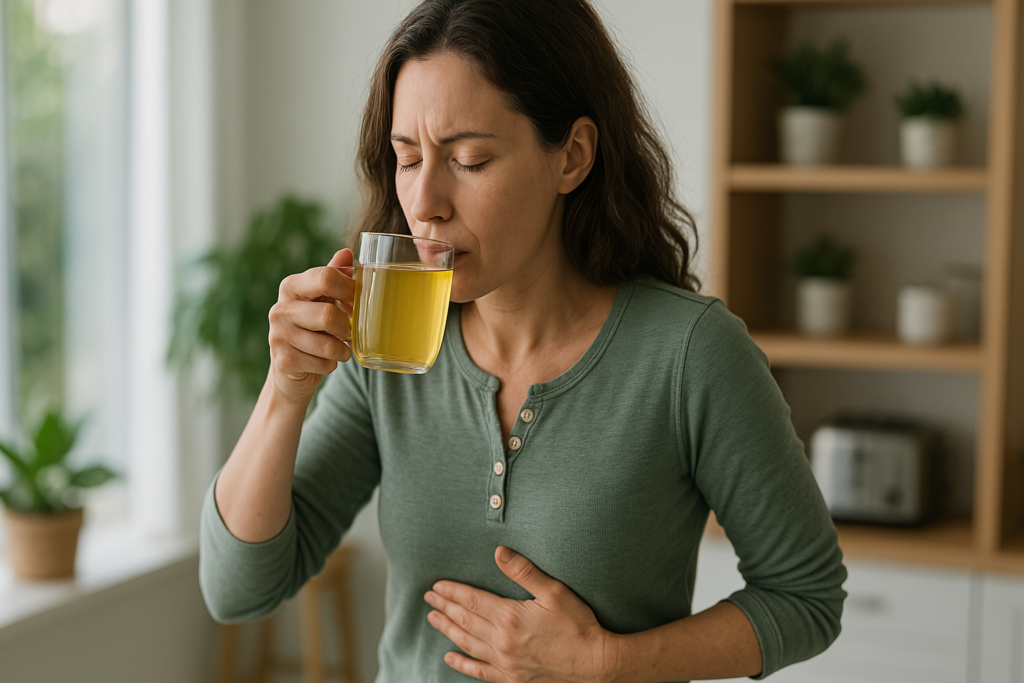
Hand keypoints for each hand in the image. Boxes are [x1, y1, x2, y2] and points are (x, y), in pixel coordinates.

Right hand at [267, 249, 354, 403]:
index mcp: (291, 286)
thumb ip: (333, 276)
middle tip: (351, 332)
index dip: (350, 290)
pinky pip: (323, 364)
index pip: (325, 277)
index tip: (357, 302)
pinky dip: (332, 365)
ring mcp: (278, 336)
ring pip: (328, 345)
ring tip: (341, 348)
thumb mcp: (321, 299)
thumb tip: (346, 252)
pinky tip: (325, 361)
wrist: (289, 369)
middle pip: (328, 315)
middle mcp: (280, 309)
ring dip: (343, 350)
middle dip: (347, 327)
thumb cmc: (312, 327)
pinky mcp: (283, 361)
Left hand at [424, 547, 615, 682]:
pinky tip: (451, 657)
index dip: (453, 592)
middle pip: (465, 621)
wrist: (595, 664)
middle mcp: (502, 642)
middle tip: (429, 598)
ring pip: (468, 644)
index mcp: (510, 617)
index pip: (472, 601)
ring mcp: (505, 663)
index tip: (437, 586)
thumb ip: (524, 571)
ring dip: (448, 630)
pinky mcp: (511, 679)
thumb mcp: (554, 592)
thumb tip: (499, 552)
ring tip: (433, 619)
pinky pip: (480, 671)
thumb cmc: (578, 625)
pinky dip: (463, 664)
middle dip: (445, 607)